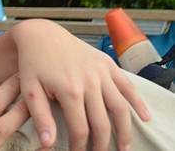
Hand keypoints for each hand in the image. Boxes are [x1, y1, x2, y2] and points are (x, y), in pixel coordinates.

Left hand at [12, 19, 150, 150]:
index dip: (80, 147)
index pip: (80, 129)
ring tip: (125, 148)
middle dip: (103, 145)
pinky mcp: (108, 64)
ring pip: (120, 108)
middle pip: (103, 123)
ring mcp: (101, 72)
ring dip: (126, 131)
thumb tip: (49, 143)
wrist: (41, 35)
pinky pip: (127, 86)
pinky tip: (144, 117)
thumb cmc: (33, 64)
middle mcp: (90, 82)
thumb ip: (40, 117)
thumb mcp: (30, 89)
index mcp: (69, 90)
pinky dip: (138, 102)